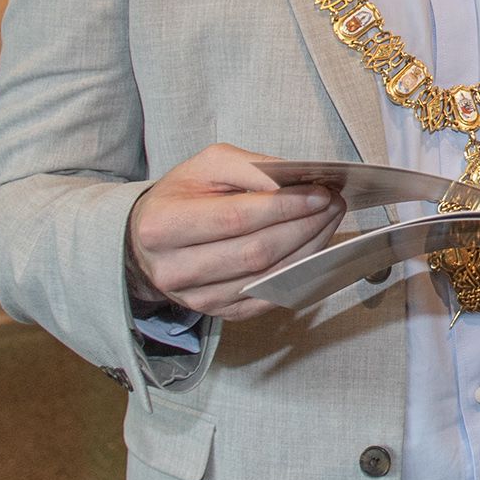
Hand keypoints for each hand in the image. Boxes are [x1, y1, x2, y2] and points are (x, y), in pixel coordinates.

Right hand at [127, 144, 344, 323]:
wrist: (147, 239)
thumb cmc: (180, 197)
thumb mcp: (207, 166)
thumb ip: (252, 169)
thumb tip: (299, 183)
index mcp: (164, 226)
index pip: (236, 218)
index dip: (284, 207)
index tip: (320, 194)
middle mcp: (175, 269)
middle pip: (256, 252)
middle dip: (304, 226)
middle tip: (332, 205)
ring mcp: (196, 297)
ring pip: (267, 277)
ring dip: (308, 249)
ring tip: (328, 222)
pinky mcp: (218, 312)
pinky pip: (269, 298)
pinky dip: (299, 274)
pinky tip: (313, 250)